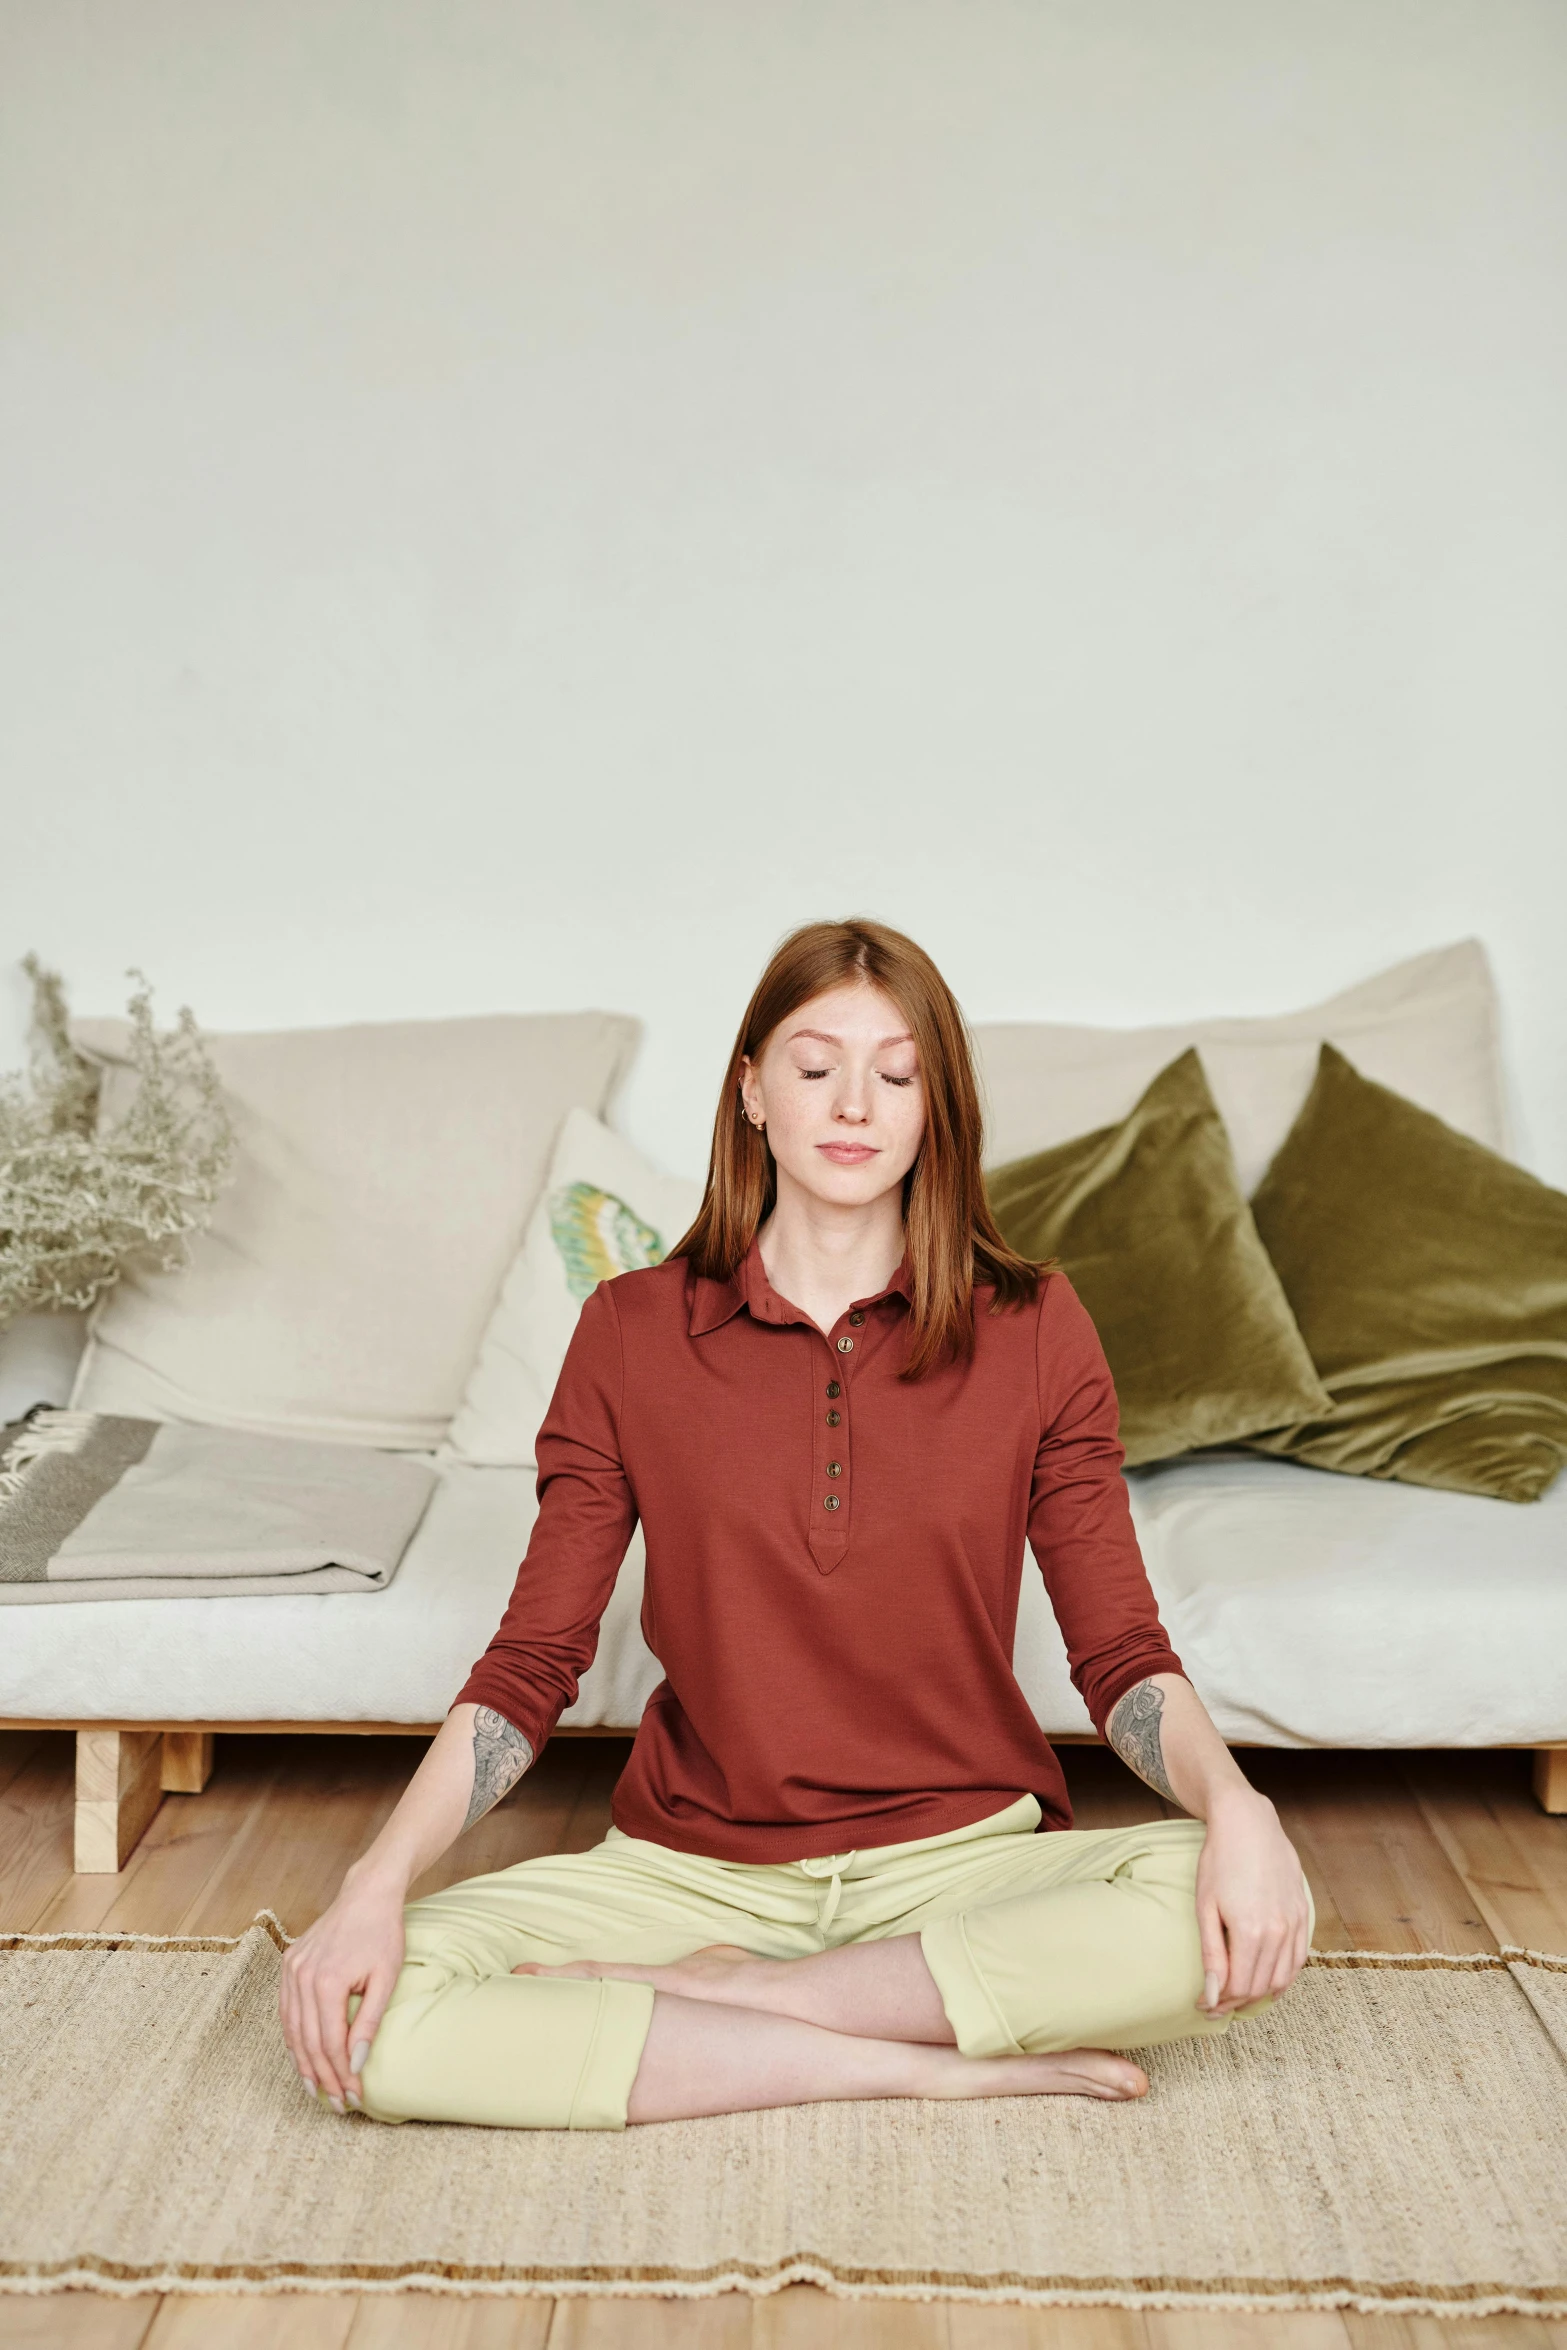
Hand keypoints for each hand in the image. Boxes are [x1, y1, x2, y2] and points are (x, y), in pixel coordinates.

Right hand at [279, 1866, 405, 2111]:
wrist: (366, 1894)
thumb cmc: (383, 1934)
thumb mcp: (385, 1978)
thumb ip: (369, 2023)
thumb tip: (356, 2064)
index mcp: (327, 1981)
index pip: (330, 2043)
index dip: (341, 2074)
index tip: (354, 2097)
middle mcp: (301, 1977)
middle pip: (308, 2042)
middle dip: (324, 2077)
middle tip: (338, 2104)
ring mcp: (290, 1970)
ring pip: (292, 2031)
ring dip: (304, 2064)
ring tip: (317, 2090)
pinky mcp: (288, 1965)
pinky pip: (286, 2011)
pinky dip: (294, 2038)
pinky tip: (303, 2057)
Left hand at [1194, 1788, 1310, 2017]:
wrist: (1248, 1823)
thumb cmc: (1219, 1862)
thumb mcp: (1206, 1907)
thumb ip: (1212, 1955)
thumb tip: (1213, 1995)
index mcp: (1251, 1932)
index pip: (1240, 1987)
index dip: (1220, 2003)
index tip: (1202, 2005)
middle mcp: (1279, 1932)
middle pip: (1261, 1987)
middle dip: (1236, 2002)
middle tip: (1215, 2005)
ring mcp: (1295, 1923)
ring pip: (1282, 1978)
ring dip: (1260, 1994)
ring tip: (1237, 1996)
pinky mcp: (1303, 1914)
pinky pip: (1298, 1958)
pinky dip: (1285, 1977)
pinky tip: (1270, 1983)